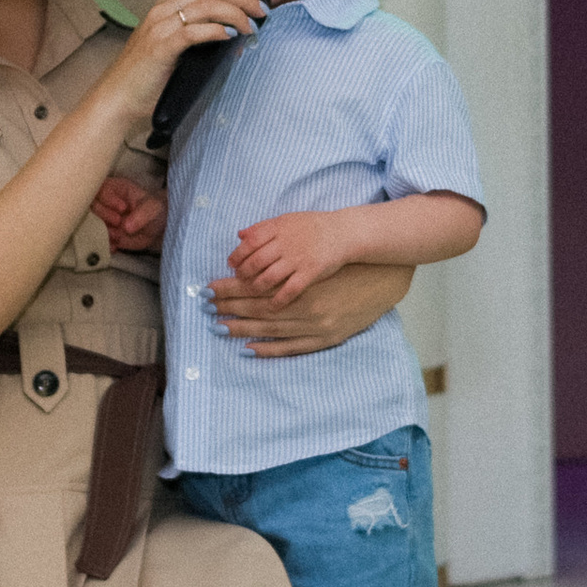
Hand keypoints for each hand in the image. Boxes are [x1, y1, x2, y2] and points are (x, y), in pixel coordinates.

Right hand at [91, 176, 167, 251]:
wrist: (156, 229)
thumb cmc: (154, 211)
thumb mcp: (153, 209)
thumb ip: (142, 214)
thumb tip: (126, 226)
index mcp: (115, 189)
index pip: (101, 188)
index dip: (108, 199)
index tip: (123, 208)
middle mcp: (105, 203)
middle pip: (91, 205)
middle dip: (103, 214)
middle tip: (118, 222)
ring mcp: (102, 219)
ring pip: (90, 222)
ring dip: (102, 230)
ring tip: (117, 236)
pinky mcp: (103, 233)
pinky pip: (96, 238)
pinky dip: (104, 243)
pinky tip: (115, 246)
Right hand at [105, 0, 268, 121]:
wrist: (117, 98)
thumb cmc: (148, 75)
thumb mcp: (177, 47)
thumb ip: (202, 35)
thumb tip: (235, 34)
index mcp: (168, 4)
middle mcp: (164, 9)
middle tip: (262, 10)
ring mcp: (160, 26)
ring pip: (207, 5)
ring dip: (235, 13)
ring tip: (250, 27)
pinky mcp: (161, 47)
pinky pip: (193, 31)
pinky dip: (215, 31)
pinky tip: (229, 36)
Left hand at [207, 260, 412, 356]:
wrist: (381, 279)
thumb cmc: (342, 262)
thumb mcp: (312, 253)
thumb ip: (281, 248)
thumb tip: (243, 238)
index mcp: (299, 281)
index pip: (255, 286)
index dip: (229, 289)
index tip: (208, 289)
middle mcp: (304, 305)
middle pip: (257, 307)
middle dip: (229, 307)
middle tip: (206, 307)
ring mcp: (315, 325)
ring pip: (270, 328)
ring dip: (241, 328)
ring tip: (218, 326)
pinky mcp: (325, 337)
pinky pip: (290, 347)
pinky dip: (268, 348)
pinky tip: (248, 347)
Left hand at [224, 210, 353, 302]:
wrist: (342, 232)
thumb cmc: (312, 226)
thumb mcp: (287, 220)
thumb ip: (263, 227)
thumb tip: (240, 235)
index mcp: (278, 228)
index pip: (249, 242)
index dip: (237, 255)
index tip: (232, 265)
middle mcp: (285, 243)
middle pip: (255, 261)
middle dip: (243, 274)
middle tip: (238, 281)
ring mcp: (298, 258)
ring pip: (268, 277)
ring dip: (256, 288)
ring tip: (251, 294)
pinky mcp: (311, 272)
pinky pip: (290, 290)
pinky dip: (278, 300)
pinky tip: (272, 307)